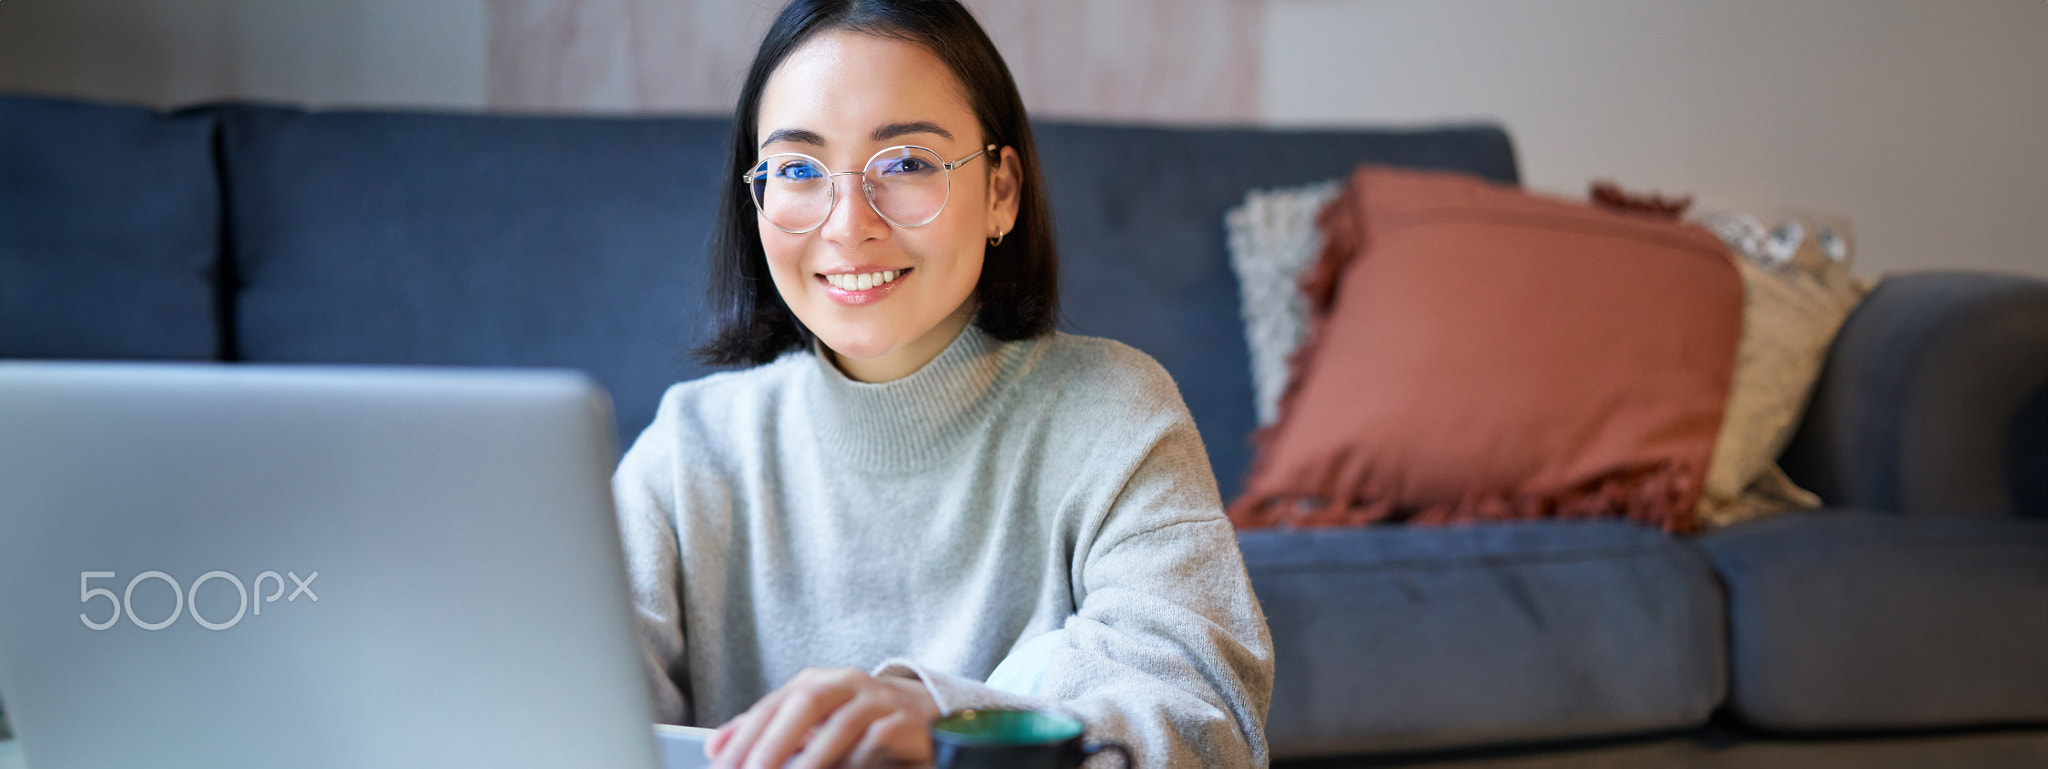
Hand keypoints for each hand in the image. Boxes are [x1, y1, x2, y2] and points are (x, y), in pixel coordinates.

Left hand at [707, 666, 939, 768]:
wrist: (921, 714)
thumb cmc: (856, 722)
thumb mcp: (809, 724)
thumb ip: (765, 733)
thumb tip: (716, 747)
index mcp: (815, 682)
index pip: (772, 705)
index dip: (744, 736)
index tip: (722, 765)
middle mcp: (845, 683)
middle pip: (805, 704)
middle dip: (774, 742)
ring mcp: (878, 700)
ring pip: (842, 722)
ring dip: (814, 756)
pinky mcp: (905, 720)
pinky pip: (878, 739)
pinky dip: (857, 759)